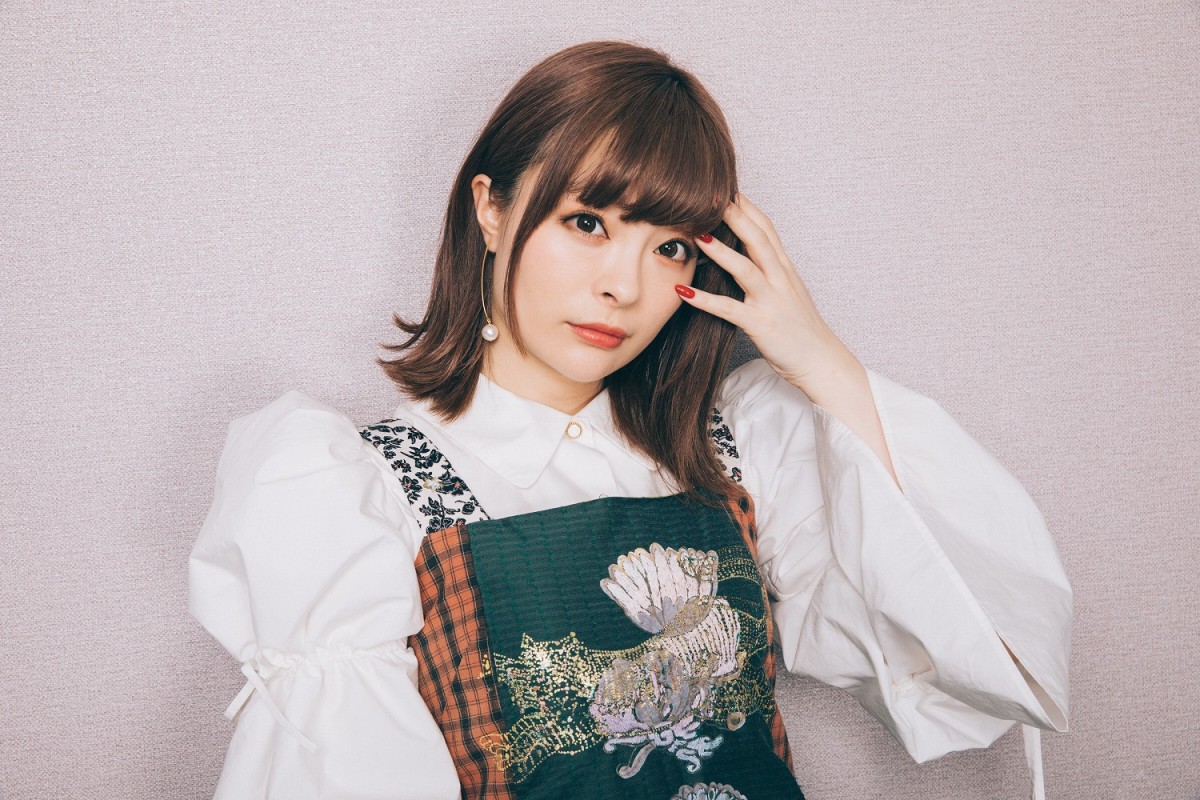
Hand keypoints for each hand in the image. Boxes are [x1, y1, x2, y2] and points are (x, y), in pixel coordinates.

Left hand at [679, 194, 857, 393]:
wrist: (821, 362)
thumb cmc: (801, 329)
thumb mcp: (789, 291)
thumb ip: (771, 270)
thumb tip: (748, 253)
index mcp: (785, 269)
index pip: (766, 228)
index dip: (747, 206)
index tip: (727, 187)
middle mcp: (780, 279)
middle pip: (758, 239)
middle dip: (735, 215)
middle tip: (710, 195)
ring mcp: (772, 301)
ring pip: (746, 268)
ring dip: (720, 250)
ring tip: (696, 234)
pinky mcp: (761, 324)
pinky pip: (730, 310)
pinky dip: (706, 300)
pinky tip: (684, 292)